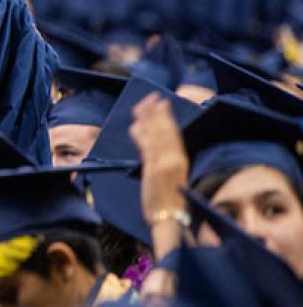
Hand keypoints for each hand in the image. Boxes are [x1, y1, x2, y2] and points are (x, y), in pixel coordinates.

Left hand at [130, 93, 188, 224]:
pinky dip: (141, 133)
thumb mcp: (173, 178)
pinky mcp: (153, 169)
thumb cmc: (172, 203)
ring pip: (156, 134)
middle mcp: (174, 159)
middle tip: (150, 97)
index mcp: (182, 160)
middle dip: (156, 112)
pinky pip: (147, 146)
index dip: (167, 117)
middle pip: (165, 129)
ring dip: (148, 118)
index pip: (174, 133)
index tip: (161, 103)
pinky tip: (135, 124)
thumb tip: (155, 146)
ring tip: (141, 105)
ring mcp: (164, 163)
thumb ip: (165, 161)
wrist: (171, 219)